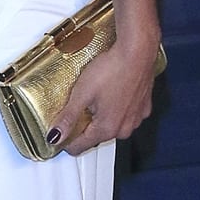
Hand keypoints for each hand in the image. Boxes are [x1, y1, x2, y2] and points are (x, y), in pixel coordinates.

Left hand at [47, 31, 161, 156]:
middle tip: (72, 108)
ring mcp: (136, 119)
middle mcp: (125, 129)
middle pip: (96, 136)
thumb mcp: (81, 93)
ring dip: (100, 117)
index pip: (80, 146)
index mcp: (107, 128)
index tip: (56, 135)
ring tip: (90, 97)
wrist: (137, 53)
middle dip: (83, 126)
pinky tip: (108, 94)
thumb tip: (55, 135)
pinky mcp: (143, 107)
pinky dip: (115, 108)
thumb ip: (68, 117)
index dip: (65, 141)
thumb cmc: (111, 70)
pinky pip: (124, 115)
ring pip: (111, 125)